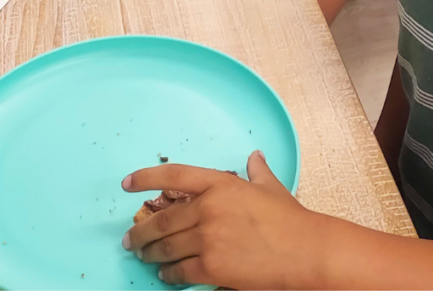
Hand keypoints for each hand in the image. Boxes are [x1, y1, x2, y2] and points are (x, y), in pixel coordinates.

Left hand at [122, 150, 329, 287]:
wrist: (305, 252)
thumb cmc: (290, 219)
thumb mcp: (270, 187)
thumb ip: (257, 170)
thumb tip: (254, 156)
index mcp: (220, 183)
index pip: (174, 175)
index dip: (146, 177)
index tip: (126, 183)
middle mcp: (209, 207)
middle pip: (162, 219)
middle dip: (141, 232)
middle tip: (130, 240)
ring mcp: (209, 238)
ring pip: (167, 247)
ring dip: (151, 254)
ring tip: (143, 257)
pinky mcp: (213, 267)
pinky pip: (181, 272)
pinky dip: (169, 275)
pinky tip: (166, 276)